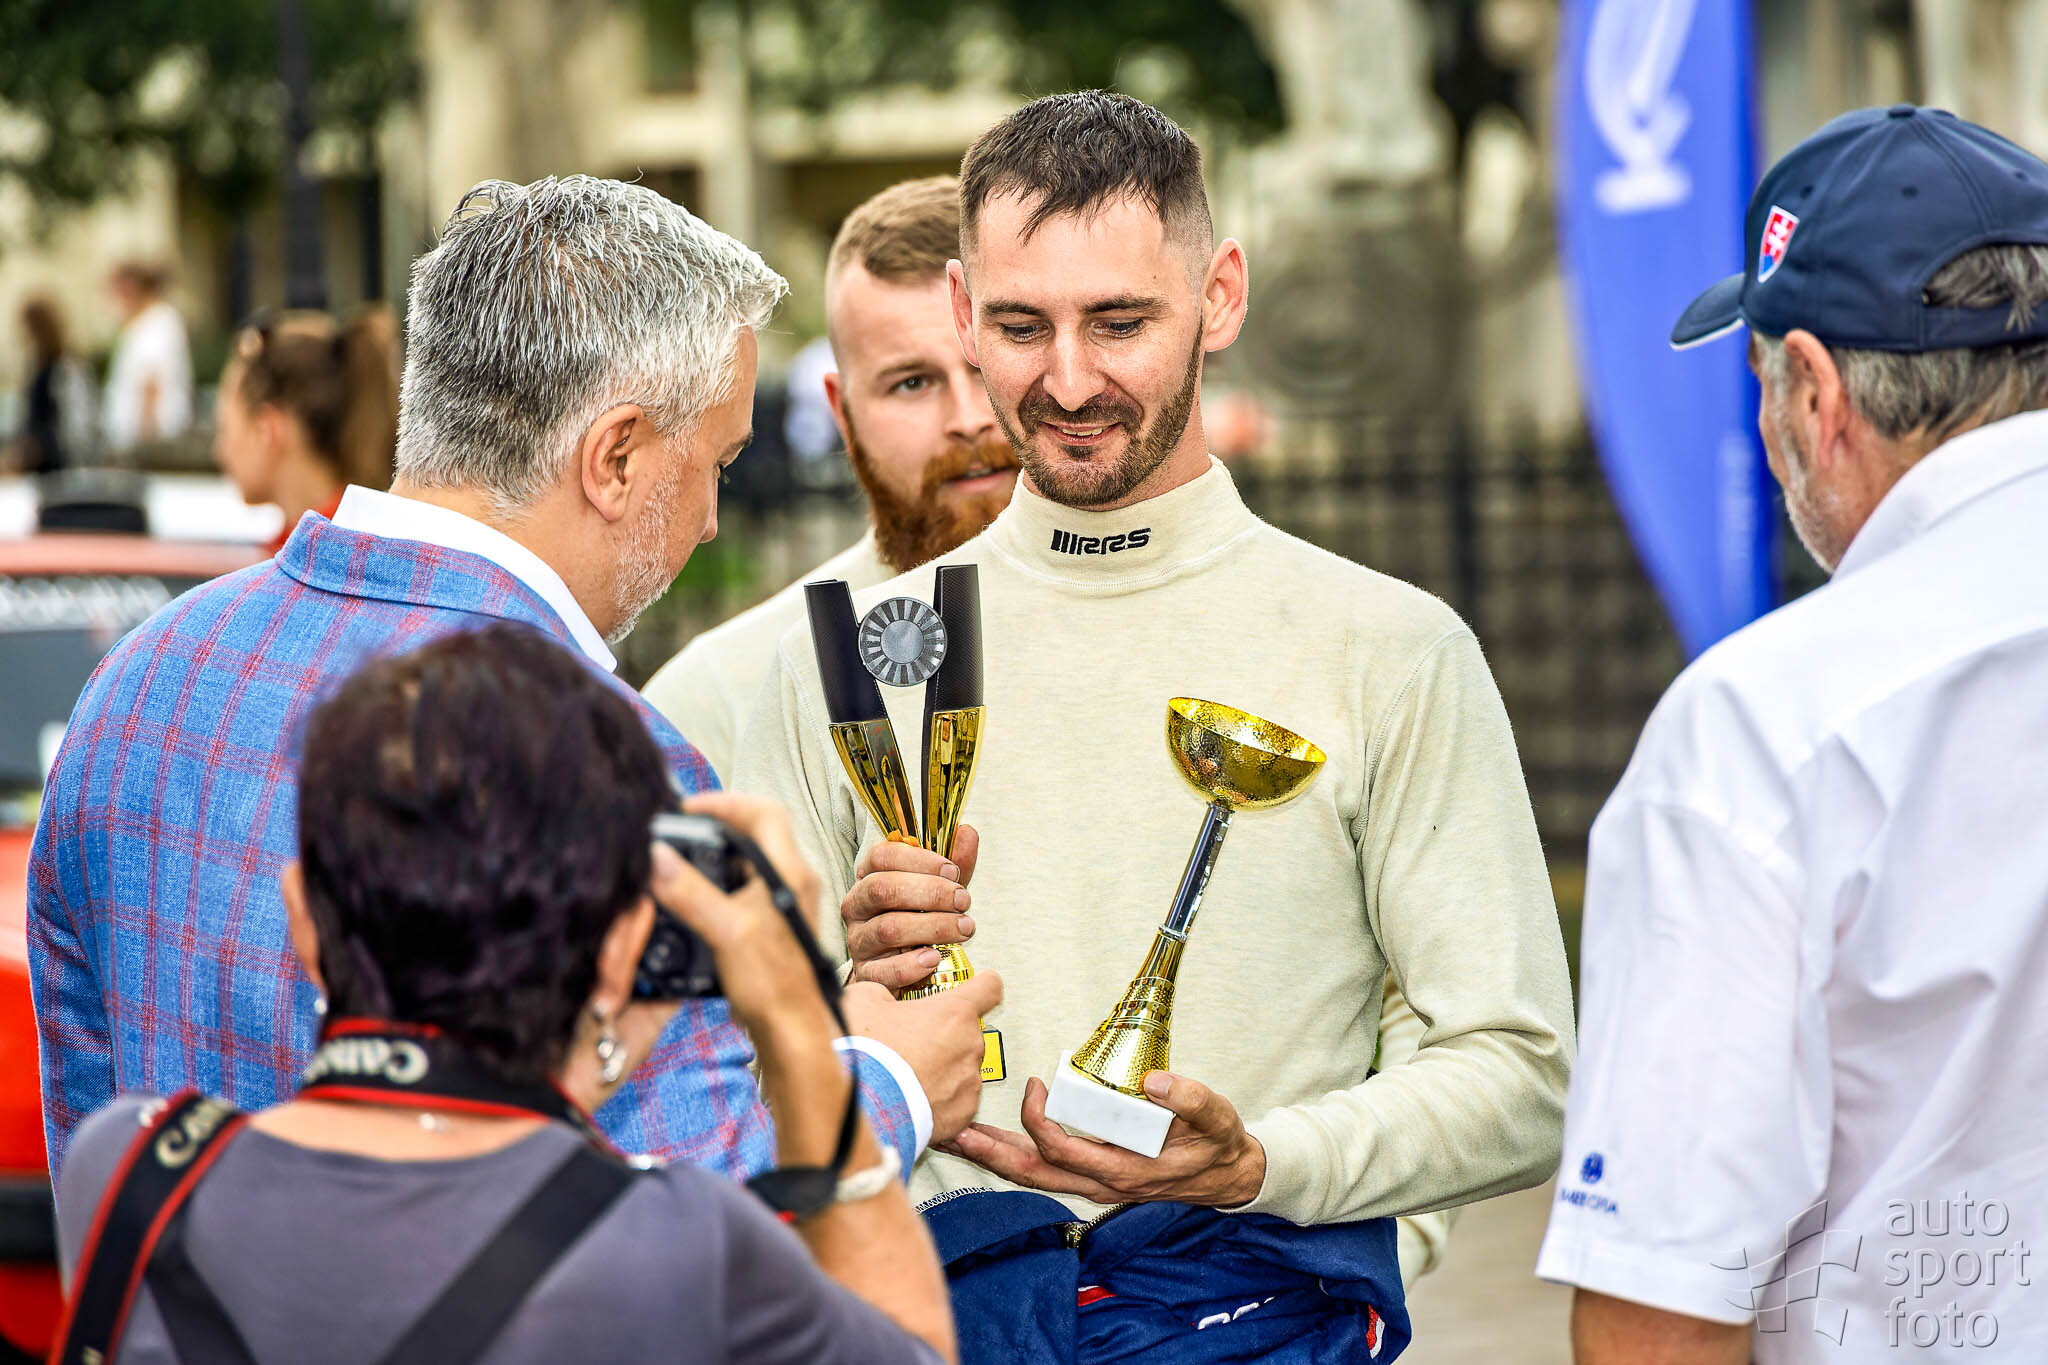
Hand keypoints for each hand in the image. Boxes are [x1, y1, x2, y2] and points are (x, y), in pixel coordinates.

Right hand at [653, 792, 830, 1040]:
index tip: (690, 808)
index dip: (727, 801)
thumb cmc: (773, 986)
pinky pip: (747, 888)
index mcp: (791, 873)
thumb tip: (656, 857)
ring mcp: (787, 903)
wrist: (792, 1032)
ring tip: (683, 860)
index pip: (765, 812)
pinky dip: (721, 882)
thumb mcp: (724, 932)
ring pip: (751, 861)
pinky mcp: (775, 925)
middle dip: (718, 825)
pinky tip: (696, 896)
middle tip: (681, 831)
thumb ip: (689, 892)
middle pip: (757, 832)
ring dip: (718, 855)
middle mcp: (794, 882)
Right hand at [840, 971, 1003, 1142]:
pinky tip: (913, 1099)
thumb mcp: (865, 999)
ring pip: (963, 1068)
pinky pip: (957, 1100)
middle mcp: (970, 1046)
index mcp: (954, 1013)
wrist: (862, 1105)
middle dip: (945, 1036)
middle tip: (913, 1044)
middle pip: (969, 1033)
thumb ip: (887, 991)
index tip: (975, 989)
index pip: (989, 987)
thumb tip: (886, 1000)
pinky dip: (940, 1100)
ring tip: (908, 1077)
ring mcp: (969, 1082)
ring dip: (943, 1069)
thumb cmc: (865, 1051)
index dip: (980, 986)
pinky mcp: (963, 1114)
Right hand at [842, 824, 979, 990]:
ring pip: (888, 928)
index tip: (952, 870)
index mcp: (870, 876)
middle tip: (964, 900)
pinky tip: (935, 959)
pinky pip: (883, 970)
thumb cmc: (921, 919)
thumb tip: (966, 833)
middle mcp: (857, 905)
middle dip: (930, 893)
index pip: (882, 856)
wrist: (905, 968)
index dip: (919, 860)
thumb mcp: (939, 889)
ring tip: (963, 929)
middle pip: (883, 889)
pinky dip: (911, 965)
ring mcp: (858, 940)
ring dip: (932, 927)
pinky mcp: (866, 972)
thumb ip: (953, 863)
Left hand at [939, 1071, 1265, 1207]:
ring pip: (1032, 1176)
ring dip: (993, 1157)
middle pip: (1031, 1174)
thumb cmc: (1218, 1145)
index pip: (1062, 1151)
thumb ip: (1191, 1099)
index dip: (1039, 1120)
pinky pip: (1044, 1170)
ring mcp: (1094, 1183)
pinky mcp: (1092, 1175)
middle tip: (951, 1130)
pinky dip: (1012, 1156)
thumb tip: (1154, 1080)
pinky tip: (992, 1142)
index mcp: (1124, 1170)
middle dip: (989, 1153)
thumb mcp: (1218, 1119)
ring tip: (956, 1135)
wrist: (1228, 1176)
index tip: (1035, 1085)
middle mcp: (1101, 1183)